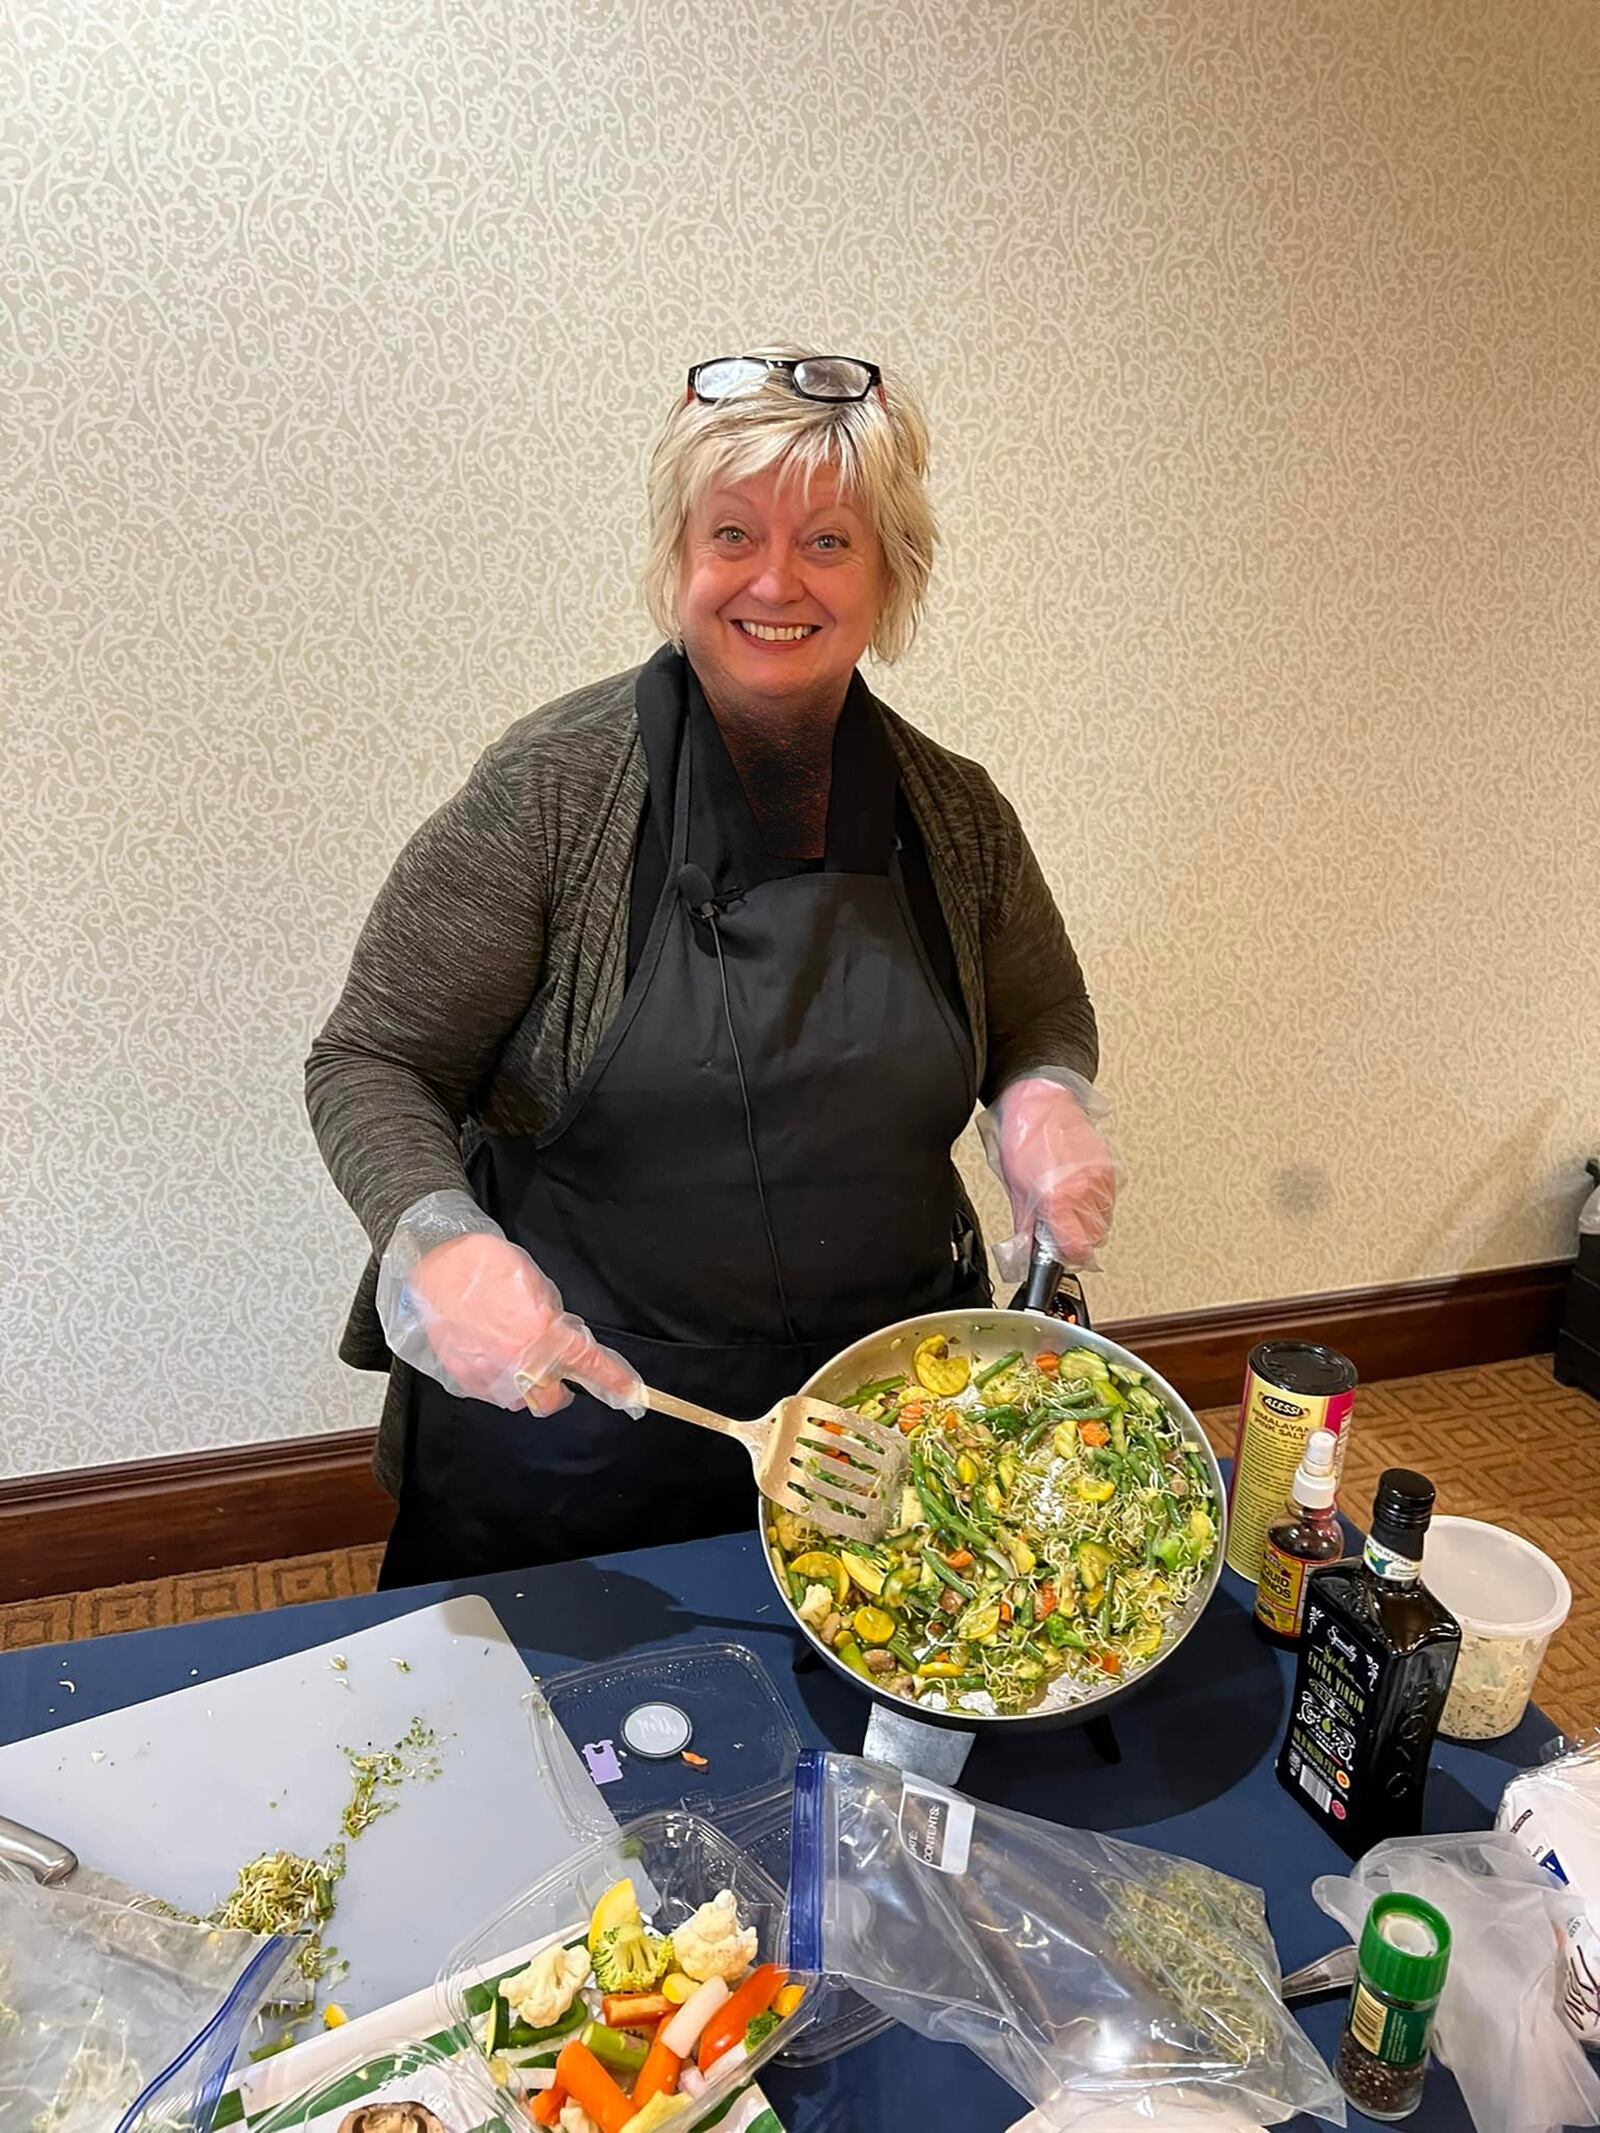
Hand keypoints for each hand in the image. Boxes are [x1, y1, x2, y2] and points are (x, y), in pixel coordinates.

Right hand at [406, 1231, 644, 1415]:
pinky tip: (490, 1351)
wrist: (434, 1264)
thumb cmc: (487, 1265)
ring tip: (514, 1352)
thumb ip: (553, 1317)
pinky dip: (499, 1379)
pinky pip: (492, 1391)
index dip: (613, 1381)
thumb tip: (563, 1337)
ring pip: (520, 1399)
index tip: (631, 1395)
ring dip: (526, 1383)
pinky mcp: (463, 1379)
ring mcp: (488, 1377)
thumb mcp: (536, 1282)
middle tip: (554, 1366)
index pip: (588, 1365)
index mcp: (542, 1334)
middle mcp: (518, 1364)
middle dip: (558, 1387)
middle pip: (551, 1399)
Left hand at [987, 1074, 1117, 1270]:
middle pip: (1094, 1238)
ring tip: (1069, 1208)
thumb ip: (1026, 1224)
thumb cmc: (1023, 1138)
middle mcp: (1083, 1190)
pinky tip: (1080, 1192)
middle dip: (1078, 1240)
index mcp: (1057, 1199)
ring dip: (1089, 1222)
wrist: (1039, 1103)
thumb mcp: (1015, 1187)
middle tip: (1061, 1231)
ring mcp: (1099, 1178)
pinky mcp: (1109, 1167)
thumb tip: (1027, 1248)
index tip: (1061, 1255)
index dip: (1068, 1256)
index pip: (1076, 1248)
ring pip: (1105, 1220)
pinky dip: (1097, 1202)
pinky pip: (1109, 1198)